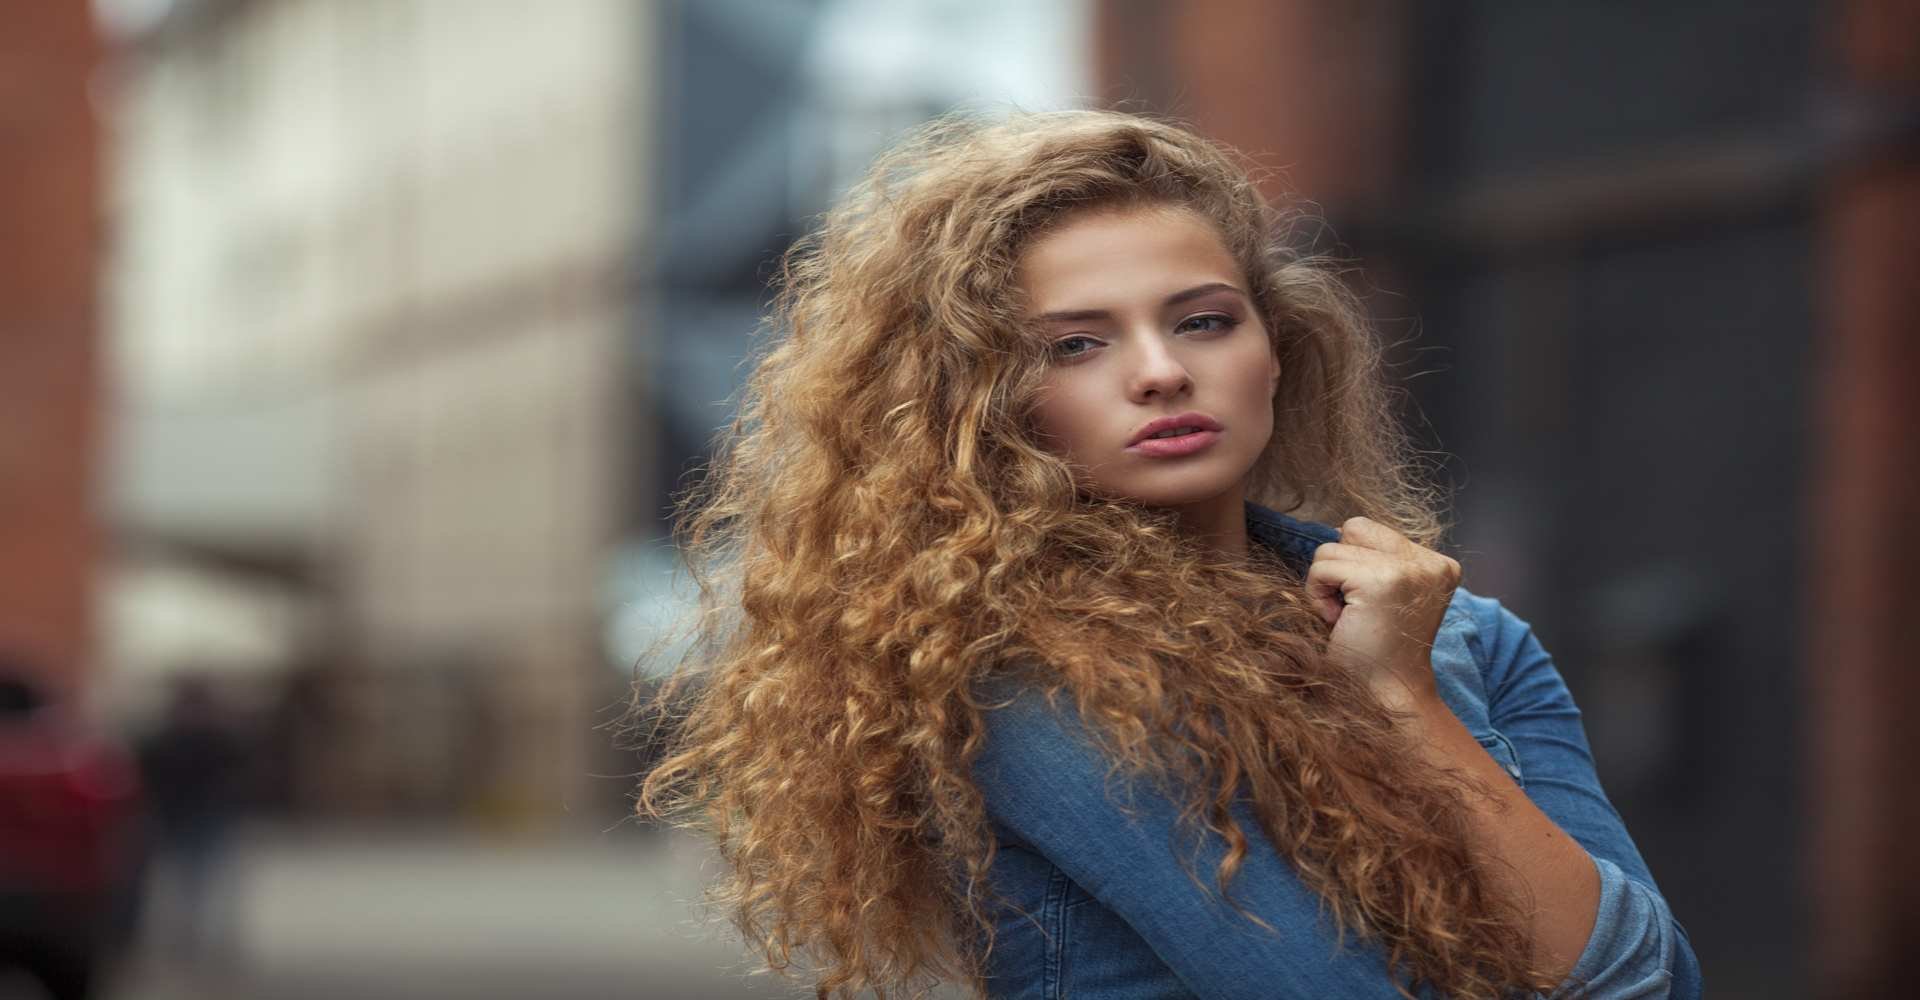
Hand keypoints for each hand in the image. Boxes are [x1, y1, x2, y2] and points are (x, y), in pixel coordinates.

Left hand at [1303, 517, 1459, 705]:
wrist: (1384, 695)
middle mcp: (1431, 563)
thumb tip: (1339, 529)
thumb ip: (1375, 559)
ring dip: (1326, 585)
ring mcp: (1410, 569)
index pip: (1367, 529)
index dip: (1352, 564)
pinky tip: (1340, 622)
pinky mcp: (1382, 580)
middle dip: (1339, 568)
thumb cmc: (1374, 650)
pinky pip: (1322, 567)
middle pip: (1352, 529)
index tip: (1367, 605)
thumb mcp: (1385, 594)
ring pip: (1331, 547)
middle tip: (1354, 611)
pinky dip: (1317, 595)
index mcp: (1438, 564)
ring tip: (1349, 618)